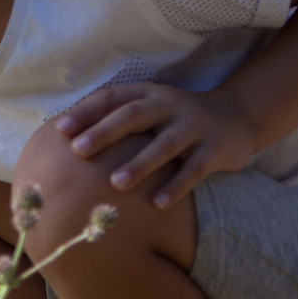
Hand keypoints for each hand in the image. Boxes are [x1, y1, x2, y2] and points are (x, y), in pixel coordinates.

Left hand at [54, 83, 255, 207]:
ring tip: (115, 183)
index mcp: (148, 94)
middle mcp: (169, 106)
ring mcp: (193, 126)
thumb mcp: (149, 109)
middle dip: (105, 133)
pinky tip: (159, 204)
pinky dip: (177, 186)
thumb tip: (63, 140)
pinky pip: (194, 169)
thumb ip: (115, 118)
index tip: (60, 131)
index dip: (86, 112)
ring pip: (164, 145)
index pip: (112, 98)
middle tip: (79, 152)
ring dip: (139, 164)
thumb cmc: (175, 120)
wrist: (237, 117)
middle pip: (134, 116)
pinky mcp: (214, 149)